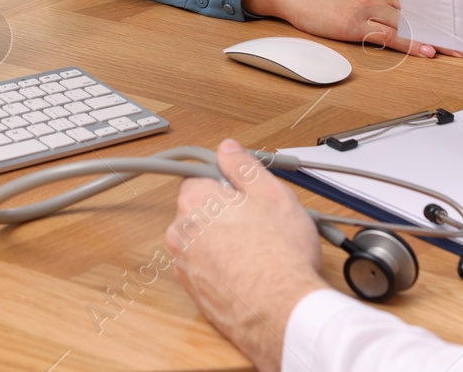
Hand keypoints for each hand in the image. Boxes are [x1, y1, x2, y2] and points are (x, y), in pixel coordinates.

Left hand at [166, 139, 327, 370]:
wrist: (281, 312)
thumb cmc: (279, 255)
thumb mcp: (271, 193)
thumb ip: (244, 166)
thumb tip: (228, 149)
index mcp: (194, 202)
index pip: (200, 177)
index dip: (228, 183)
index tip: (245, 191)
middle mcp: (181, 234)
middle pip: (202, 211)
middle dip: (227, 213)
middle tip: (261, 220)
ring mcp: (186, 266)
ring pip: (205, 241)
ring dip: (226, 242)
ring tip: (261, 249)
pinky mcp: (196, 294)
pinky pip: (208, 269)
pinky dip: (225, 268)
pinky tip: (252, 272)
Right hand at [243, 0, 462, 57]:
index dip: (448, 4)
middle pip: (422, 7)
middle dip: (449, 23)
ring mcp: (367, 7)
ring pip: (409, 23)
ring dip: (436, 38)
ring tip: (460, 50)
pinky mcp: (354, 25)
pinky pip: (387, 36)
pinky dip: (409, 43)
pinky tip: (425, 51)